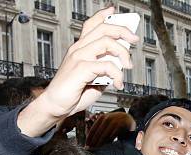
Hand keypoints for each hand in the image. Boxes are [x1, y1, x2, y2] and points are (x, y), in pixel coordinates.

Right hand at [17, 6, 138, 136]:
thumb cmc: (73, 94)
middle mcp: (78, 49)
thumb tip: (122, 64)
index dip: (103, 15)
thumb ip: (107, 70)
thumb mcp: (96, 80)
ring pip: (106, 42)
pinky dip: (117, 74)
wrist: (56, 106)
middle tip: (134, 40)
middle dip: (123, 31)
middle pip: (103, 28)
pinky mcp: (80, 68)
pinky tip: (118, 83)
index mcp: (79, 49)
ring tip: (128, 66)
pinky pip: (106, 65)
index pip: (91, 25)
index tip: (114, 11)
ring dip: (123, 53)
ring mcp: (78, 57)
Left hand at [85, 111, 135, 148]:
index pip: (93, 129)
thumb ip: (100, 128)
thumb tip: (91, 140)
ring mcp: (114, 122)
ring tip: (97, 149)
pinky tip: (106, 147)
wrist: (128, 119)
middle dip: (94, 141)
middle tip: (90, 149)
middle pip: (98, 133)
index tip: (86, 144)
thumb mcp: (107, 122)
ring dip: (100, 143)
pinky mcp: (120, 126)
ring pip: (105, 135)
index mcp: (102, 118)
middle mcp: (107, 119)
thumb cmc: (115, 123)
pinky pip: (113, 135)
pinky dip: (109, 141)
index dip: (89, 137)